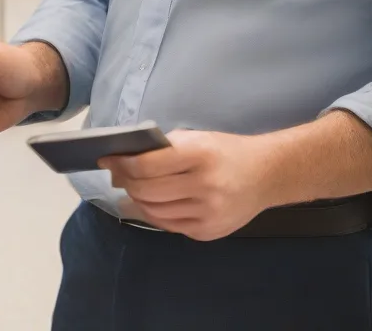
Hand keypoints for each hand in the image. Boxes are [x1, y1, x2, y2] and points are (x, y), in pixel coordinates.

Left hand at [100, 129, 274, 240]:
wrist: (266, 175)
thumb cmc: (224, 151)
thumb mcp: (195, 138)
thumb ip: (163, 149)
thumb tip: (125, 164)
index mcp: (199, 155)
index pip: (147, 165)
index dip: (121, 164)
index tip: (106, 158)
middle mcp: (204, 185)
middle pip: (147, 191)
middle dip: (125, 182)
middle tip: (116, 174)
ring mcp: (207, 213)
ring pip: (154, 211)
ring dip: (136, 199)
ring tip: (129, 188)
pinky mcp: (208, 232)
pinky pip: (169, 225)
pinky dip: (153, 213)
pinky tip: (148, 203)